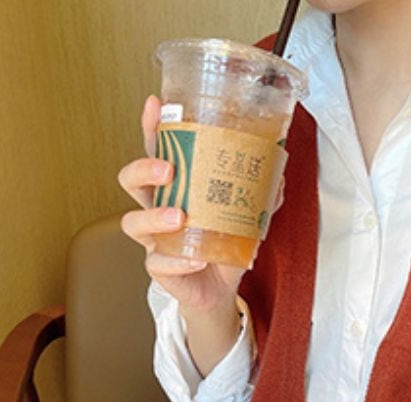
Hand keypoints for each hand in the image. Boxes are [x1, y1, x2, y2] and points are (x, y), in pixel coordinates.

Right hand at [118, 95, 248, 313]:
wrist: (220, 289)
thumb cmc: (225, 246)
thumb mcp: (246, 216)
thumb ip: (261, 196)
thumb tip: (279, 177)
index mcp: (177, 187)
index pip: (158, 151)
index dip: (152, 128)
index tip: (155, 104)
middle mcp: (157, 208)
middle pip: (132, 179)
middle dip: (144, 168)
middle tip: (169, 168)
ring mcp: (154, 239)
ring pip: (133, 221)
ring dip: (154, 216)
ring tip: (180, 216)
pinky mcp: (160, 268)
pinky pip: (158, 263)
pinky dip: (178, 262)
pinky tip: (196, 260)